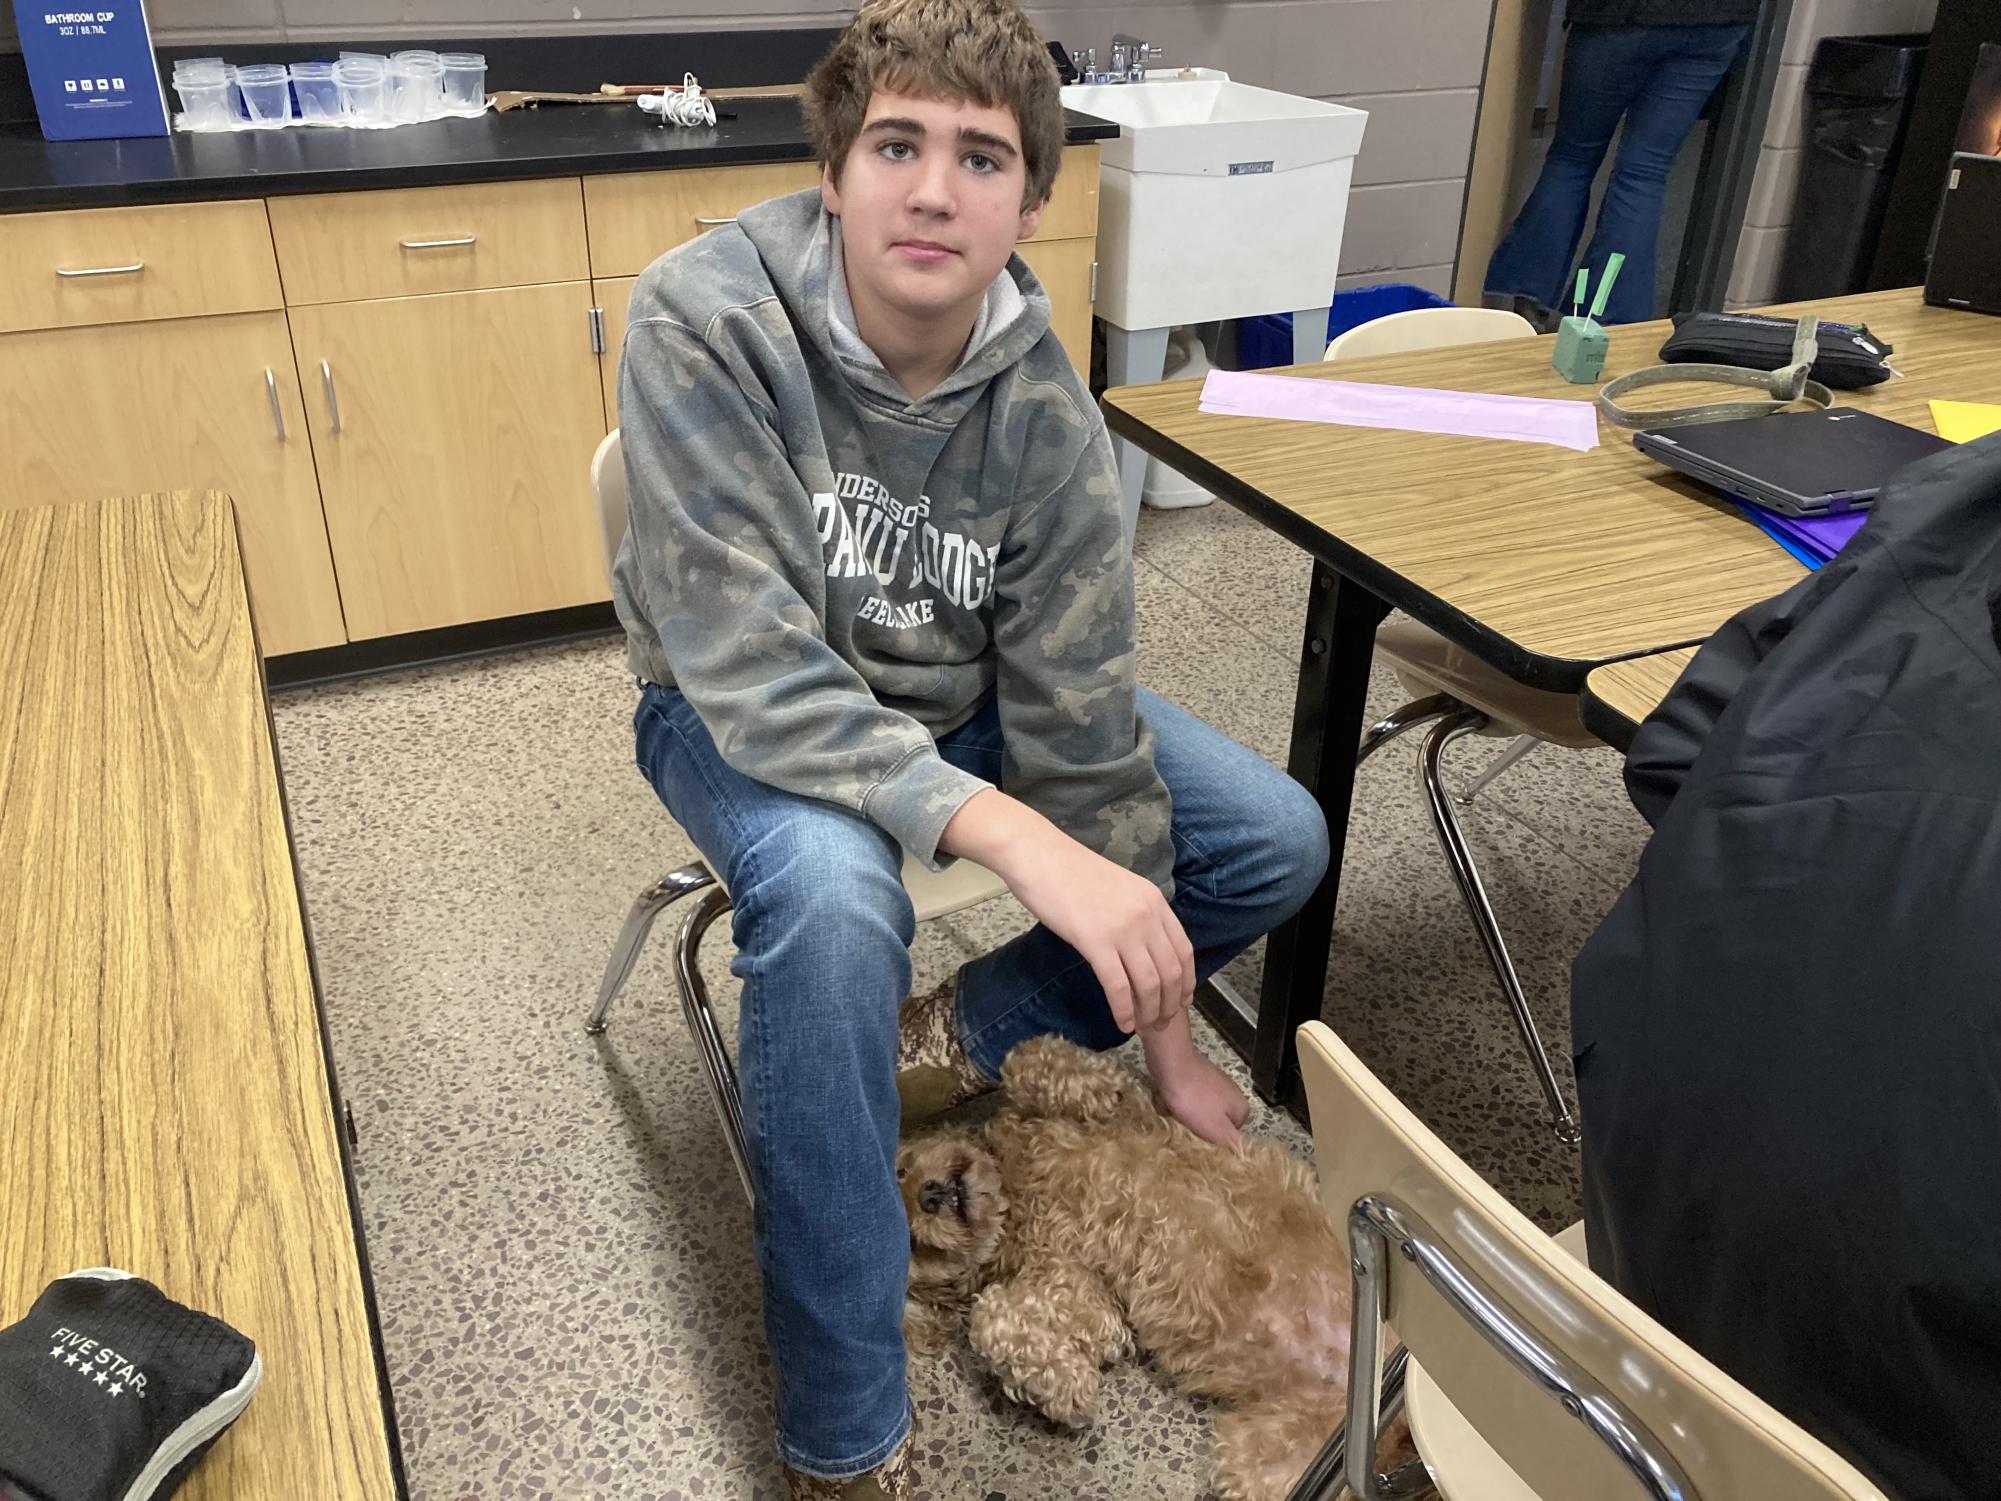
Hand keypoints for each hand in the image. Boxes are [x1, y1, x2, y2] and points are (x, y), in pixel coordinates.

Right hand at [940, 789, 1193, 1033]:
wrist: (1038, 855)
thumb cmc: (1069, 870)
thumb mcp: (1119, 887)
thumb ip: (1137, 913)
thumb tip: (1142, 945)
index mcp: (1154, 901)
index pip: (1183, 950)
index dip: (1186, 982)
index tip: (1181, 1001)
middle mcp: (1146, 915)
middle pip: (1171, 972)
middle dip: (1170, 1004)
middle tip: (1162, 1024)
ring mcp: (1122, 929)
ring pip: (1149, 984)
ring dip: (1149, 1012)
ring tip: (1143, 1028)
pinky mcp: (1095, 942)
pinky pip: (1118, 986)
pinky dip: (1123, 1010)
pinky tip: (1122, 1023)